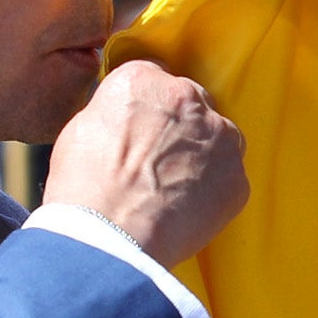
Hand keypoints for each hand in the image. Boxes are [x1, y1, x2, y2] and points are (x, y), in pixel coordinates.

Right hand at [47, 60, 246, 265]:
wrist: (111, 237)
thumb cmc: (86, 189)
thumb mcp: (80, 130)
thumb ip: (115, 113)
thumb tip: (126, 120)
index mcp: (143, 81)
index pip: (153, 80)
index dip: (146, 108)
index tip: (142, 129)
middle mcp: (187, 98)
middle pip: (190, 105)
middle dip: (178, 128)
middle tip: (156, 163)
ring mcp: (219, 137)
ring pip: (216, 139)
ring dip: (201, 157)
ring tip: (171, 190)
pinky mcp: (237, 177)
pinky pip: (228, 179)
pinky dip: (213, 192)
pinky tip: (186, 210)